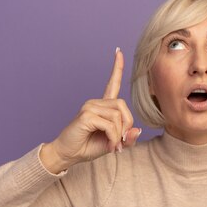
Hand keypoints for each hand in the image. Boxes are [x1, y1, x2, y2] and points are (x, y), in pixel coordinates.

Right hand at [41, 48, 141, 171]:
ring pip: (117, 116)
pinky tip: (110, 146)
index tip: (118, 52)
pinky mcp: (85, 115)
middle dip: (127, 125)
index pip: (111, 83)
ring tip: (114, 146)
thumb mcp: (114, 144)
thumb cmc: (88, 147)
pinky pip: (110, 125)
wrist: (68, 155)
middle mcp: (95, 103)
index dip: (117, 69)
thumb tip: (138, 130)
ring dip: (119, 134)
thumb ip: (126, 137)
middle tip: (122, 142)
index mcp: (102, 106)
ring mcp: (89, 107)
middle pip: (122, 105)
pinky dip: (113, 138)